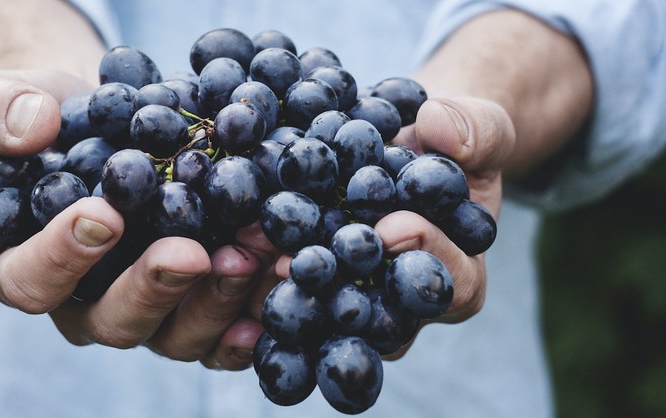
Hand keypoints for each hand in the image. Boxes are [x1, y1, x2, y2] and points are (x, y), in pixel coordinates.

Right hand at [0, 69, 274, 369]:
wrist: (114, 125)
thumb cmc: (53, 120)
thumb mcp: (5, 98)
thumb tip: (31, 128)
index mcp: (27, 265)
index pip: (30, 281)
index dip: (61, 257)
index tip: (103, 215)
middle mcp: (88, 302)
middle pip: (113, 321)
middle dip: (154, 288)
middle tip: (190, 252)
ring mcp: (149, 311)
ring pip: (176, 335)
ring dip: (217, 300)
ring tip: (252, 254)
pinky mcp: (196, 307)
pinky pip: (223, 332)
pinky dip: (253, 313)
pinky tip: (278, 282)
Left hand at [265, 96, 514, 359]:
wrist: (407, 145)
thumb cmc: (451, 143)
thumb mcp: (480, 127)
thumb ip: (475, 130)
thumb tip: (438, 126)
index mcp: (458, 275)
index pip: (452, 283)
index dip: (427, 256)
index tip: (395, 226)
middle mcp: (403, 304)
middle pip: (379, 315)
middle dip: (341, 287)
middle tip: (303, 262)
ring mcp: (354, 298)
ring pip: (325, 312)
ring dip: (288, 288)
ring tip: (254, 257)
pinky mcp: (313, 283)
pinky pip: (289, 287)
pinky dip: (258, 271)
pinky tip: (229, 250)